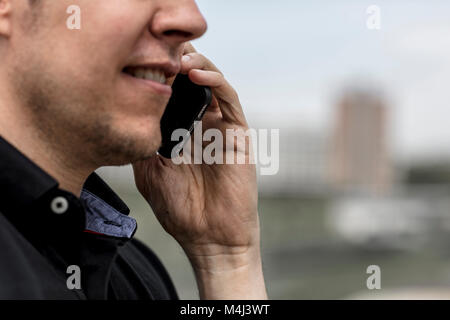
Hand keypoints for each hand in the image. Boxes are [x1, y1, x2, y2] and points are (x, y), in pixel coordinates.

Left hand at [132, 43, 266, 298]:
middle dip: (178, 60)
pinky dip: (216, 82)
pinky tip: (196, 75)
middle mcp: (201, 124)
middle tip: (160, 47)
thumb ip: (144, 143)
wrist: (210, 237)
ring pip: (213, 82)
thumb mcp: (151, 173)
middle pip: (192, 81)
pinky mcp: (237, 134)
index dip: (160, 72)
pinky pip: (230, 99)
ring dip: (197, 65)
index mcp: (181, 132)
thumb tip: (130, 112)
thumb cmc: (182, 210)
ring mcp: (221, 127)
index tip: (141, 57)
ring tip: (178, 58)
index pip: (172, 92)